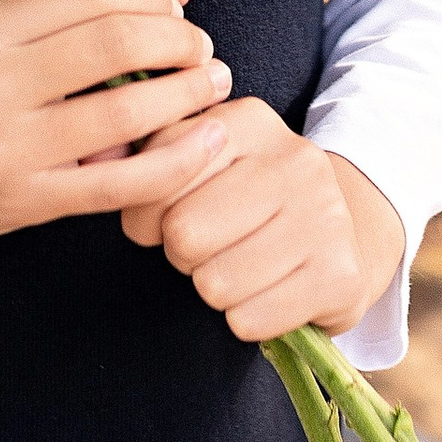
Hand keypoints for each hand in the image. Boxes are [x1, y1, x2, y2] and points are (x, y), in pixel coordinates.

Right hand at [0, 0, 234, 254]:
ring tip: (212, 83)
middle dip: (179, 37)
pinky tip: (209, 143)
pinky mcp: (26, 202)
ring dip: (189, 92)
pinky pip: (121, 184)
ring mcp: (9, 149)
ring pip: (126, 108)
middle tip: (200, 45)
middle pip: (116, 40)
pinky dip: (177, 161)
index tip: (172, 3)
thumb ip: (72, 3)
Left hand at [120, 100, 405, 341]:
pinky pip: (248, 321)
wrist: (347, 233)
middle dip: (184, 255)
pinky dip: (247, 319)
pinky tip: (269, 293)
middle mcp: (293, 159)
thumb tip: (94, 161)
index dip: (149, 215)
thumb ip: (146, 154)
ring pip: (214, 283)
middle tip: (212, 247)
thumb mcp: (203, 159)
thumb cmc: (249, 199)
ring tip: (242, 267)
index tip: (173, 216)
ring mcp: (324, 215)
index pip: (157, 176)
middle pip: (184, 235)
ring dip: (215, 289)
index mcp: (246, 120)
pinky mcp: (339, 274)